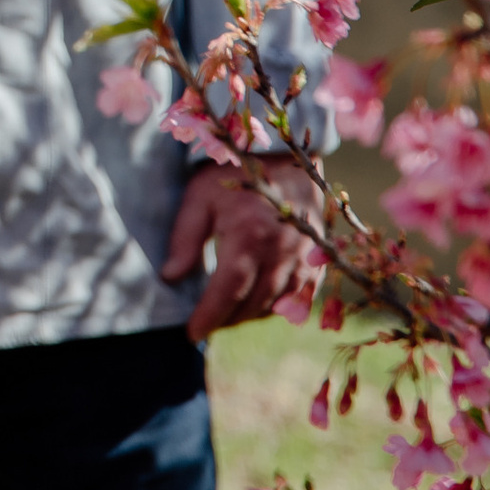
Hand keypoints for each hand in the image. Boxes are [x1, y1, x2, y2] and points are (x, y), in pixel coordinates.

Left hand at [161, 153, 325, 340]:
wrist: (285, 156)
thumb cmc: (235, 173)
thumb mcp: (200, 196)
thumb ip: (185, 237)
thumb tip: (171, 277)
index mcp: (249, 235)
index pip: (228, 290)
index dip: (209, 316)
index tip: (191, 333)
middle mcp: (282, 252)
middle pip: (252, 304)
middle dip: (225, 319)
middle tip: (203, 322)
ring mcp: (305, 259)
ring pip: (276, 306)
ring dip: (249, 315)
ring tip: (225, 313)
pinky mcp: (318, 261)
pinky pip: (300, 300)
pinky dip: (277, 308)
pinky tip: (256, 303)